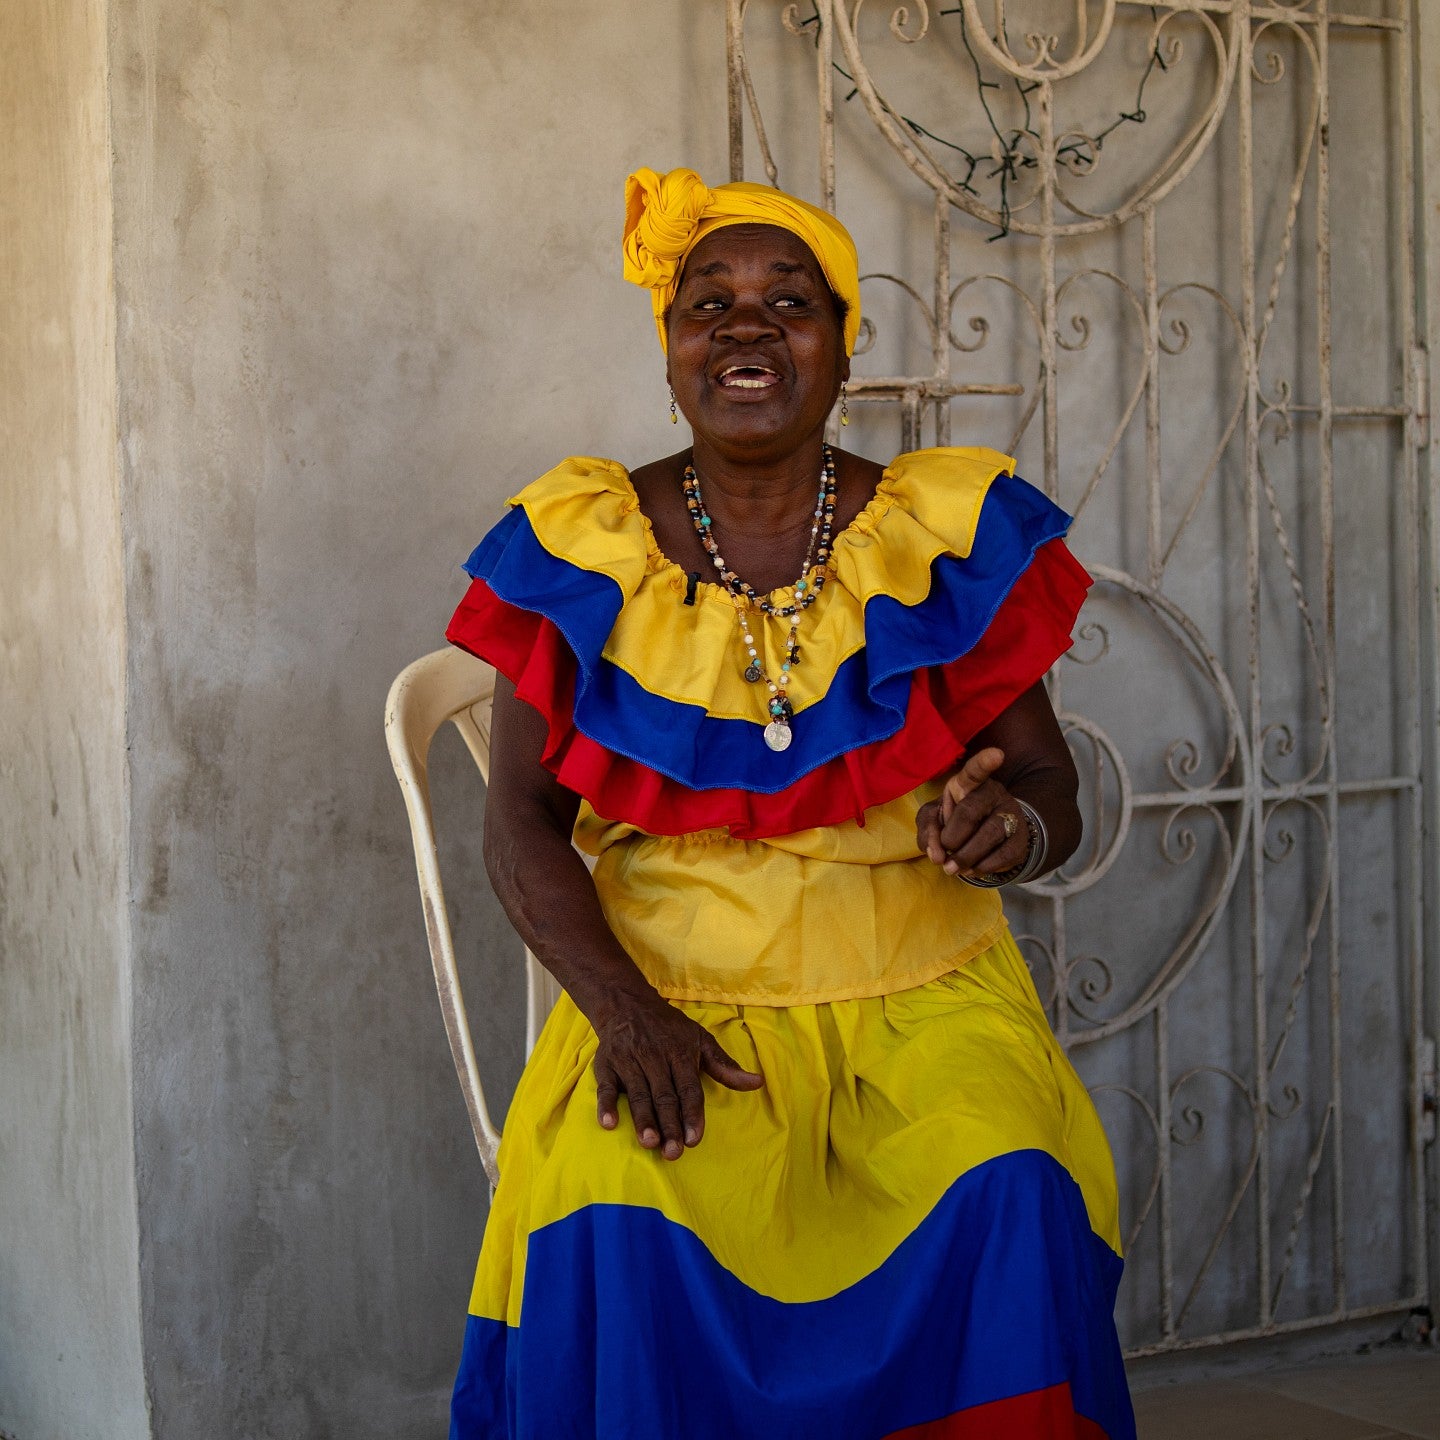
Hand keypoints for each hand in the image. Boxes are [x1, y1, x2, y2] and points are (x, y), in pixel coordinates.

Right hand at [592, 994, 763, 1159]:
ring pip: (637, 1094)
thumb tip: (757, 1083)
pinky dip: (605, 1104)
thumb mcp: (700, 1040)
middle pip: (663, 1096)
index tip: (694, 1139)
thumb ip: (725, 1066)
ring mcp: (628, 1060)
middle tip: (673, 1152)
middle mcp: (654, 1057)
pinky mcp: (606, 1064)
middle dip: (669, 1124)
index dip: (691, 1114)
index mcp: (679, 1052)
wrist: (627, 1003)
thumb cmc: (669, 1028)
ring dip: (642, 1119)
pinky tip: (609, 1123)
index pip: (688, 1088)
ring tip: (649, 1142)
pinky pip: (605, 1086)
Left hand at [917, 747, 1029, 879]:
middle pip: (971, 811)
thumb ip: (927, 830)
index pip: (974, 770)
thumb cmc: (954, 820)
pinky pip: (1005, 853)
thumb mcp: (934, 818)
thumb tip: (937, 854)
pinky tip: (973, 869)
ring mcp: (1010, 814)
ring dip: (967, 856)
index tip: (998, 755)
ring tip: (953, 868)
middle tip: (942, 856)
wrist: (987, 836)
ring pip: (991, 833)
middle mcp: (993, 793)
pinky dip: (983, 867)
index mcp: (968, 783)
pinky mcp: (1020, 838)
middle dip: (952, 838)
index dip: (984, 762)